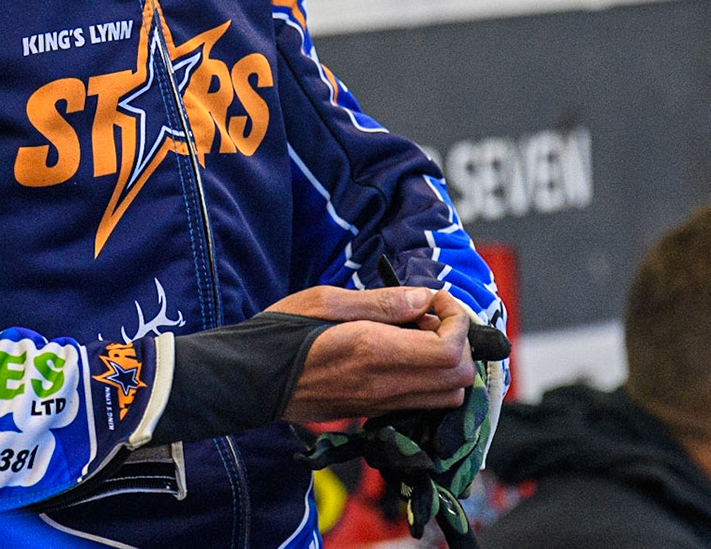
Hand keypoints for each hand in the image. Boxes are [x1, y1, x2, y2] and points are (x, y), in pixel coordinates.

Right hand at [268, 286, 475, 421]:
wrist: (251, 379)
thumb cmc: (281, 333)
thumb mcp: (326, 301)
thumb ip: (382, 302)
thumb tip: (425, 299)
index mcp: (374, 351)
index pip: (449, 349)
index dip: (457, 320)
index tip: (435, 299)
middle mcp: (384, 384)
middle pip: (459, 378)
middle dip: (458, 341)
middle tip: (427, 315)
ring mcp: (380, 404)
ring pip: (447, 396)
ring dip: (447, 363)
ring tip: (416, 334)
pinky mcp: (373, 412)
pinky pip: (423, 403)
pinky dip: (430, 378)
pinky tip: (402, 353)